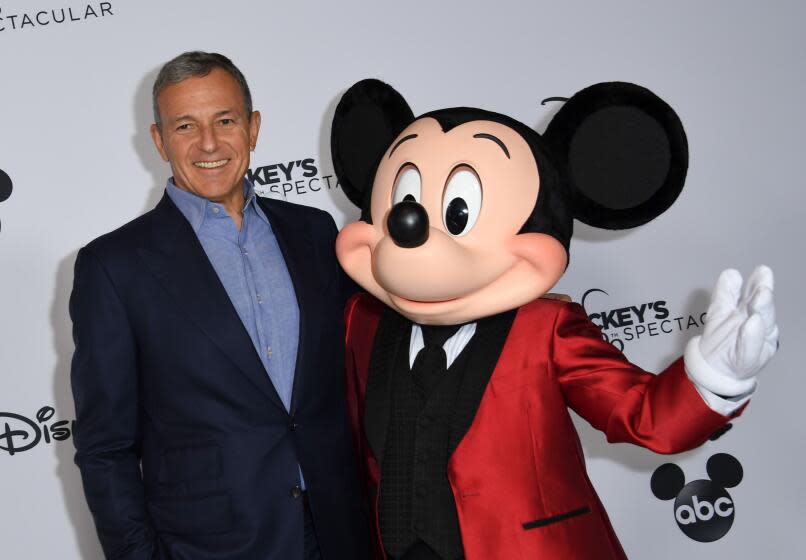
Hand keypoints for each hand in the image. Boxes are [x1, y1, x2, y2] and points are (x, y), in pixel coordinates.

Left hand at [684, 266, 778, 395]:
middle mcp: (757, 326)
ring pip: (762, 328)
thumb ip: (726, 294)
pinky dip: (751, 337)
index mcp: (751, 312)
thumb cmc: (721, 338)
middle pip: (764, 311)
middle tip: (763, 289)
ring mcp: (755, 343)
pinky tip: (753, 324)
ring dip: (762, 314)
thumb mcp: (719, 312)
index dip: (759, 284)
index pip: (756, 295)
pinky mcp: (747, 359)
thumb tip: (733, 273)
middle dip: (764, 300)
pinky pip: (749, 349)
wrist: (715, 368)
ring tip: (759, 301)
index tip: (762, 271)